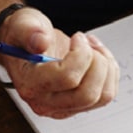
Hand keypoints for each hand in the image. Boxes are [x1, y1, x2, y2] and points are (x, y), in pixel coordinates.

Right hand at [0, 8, 119, 118]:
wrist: (28, 45)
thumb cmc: (25, 36)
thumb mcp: (22, 24)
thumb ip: (28, 31)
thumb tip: (40, 42)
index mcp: (30, 84)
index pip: (67, 78)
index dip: (81, 54)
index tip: (77, 37)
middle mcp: (46, 102)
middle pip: (87, 94)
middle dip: (97, 63)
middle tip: (87, 43)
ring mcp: (63, 107)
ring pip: (102, 96)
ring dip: (107, 67)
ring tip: (93, 47)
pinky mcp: (78, 105)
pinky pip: (107, 94)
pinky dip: (110, 72)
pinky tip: (96, 56)